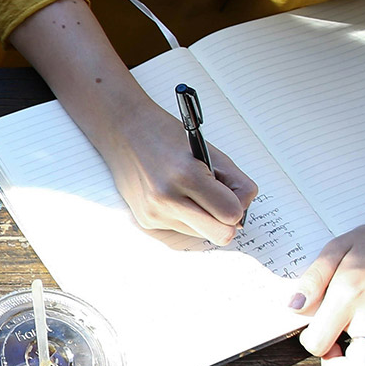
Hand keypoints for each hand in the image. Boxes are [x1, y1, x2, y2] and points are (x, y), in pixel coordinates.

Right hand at [97, 98, 258, 246]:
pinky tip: (172, 194)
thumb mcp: (209, 151)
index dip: (238, 205)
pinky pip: (181, 229)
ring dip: (203, 217)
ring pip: (201, 233)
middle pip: (221, 235)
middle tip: (219, 201)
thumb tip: (241, 215)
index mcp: (186, 175)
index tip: (232, 194)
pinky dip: (184, 215)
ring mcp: (154, 213)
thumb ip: (235, 183)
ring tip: (188, 190)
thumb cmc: (166, 135)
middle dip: (225, 220)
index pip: (231, 213)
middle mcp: (167, 199)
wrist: (123, 130)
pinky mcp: (146, 220)